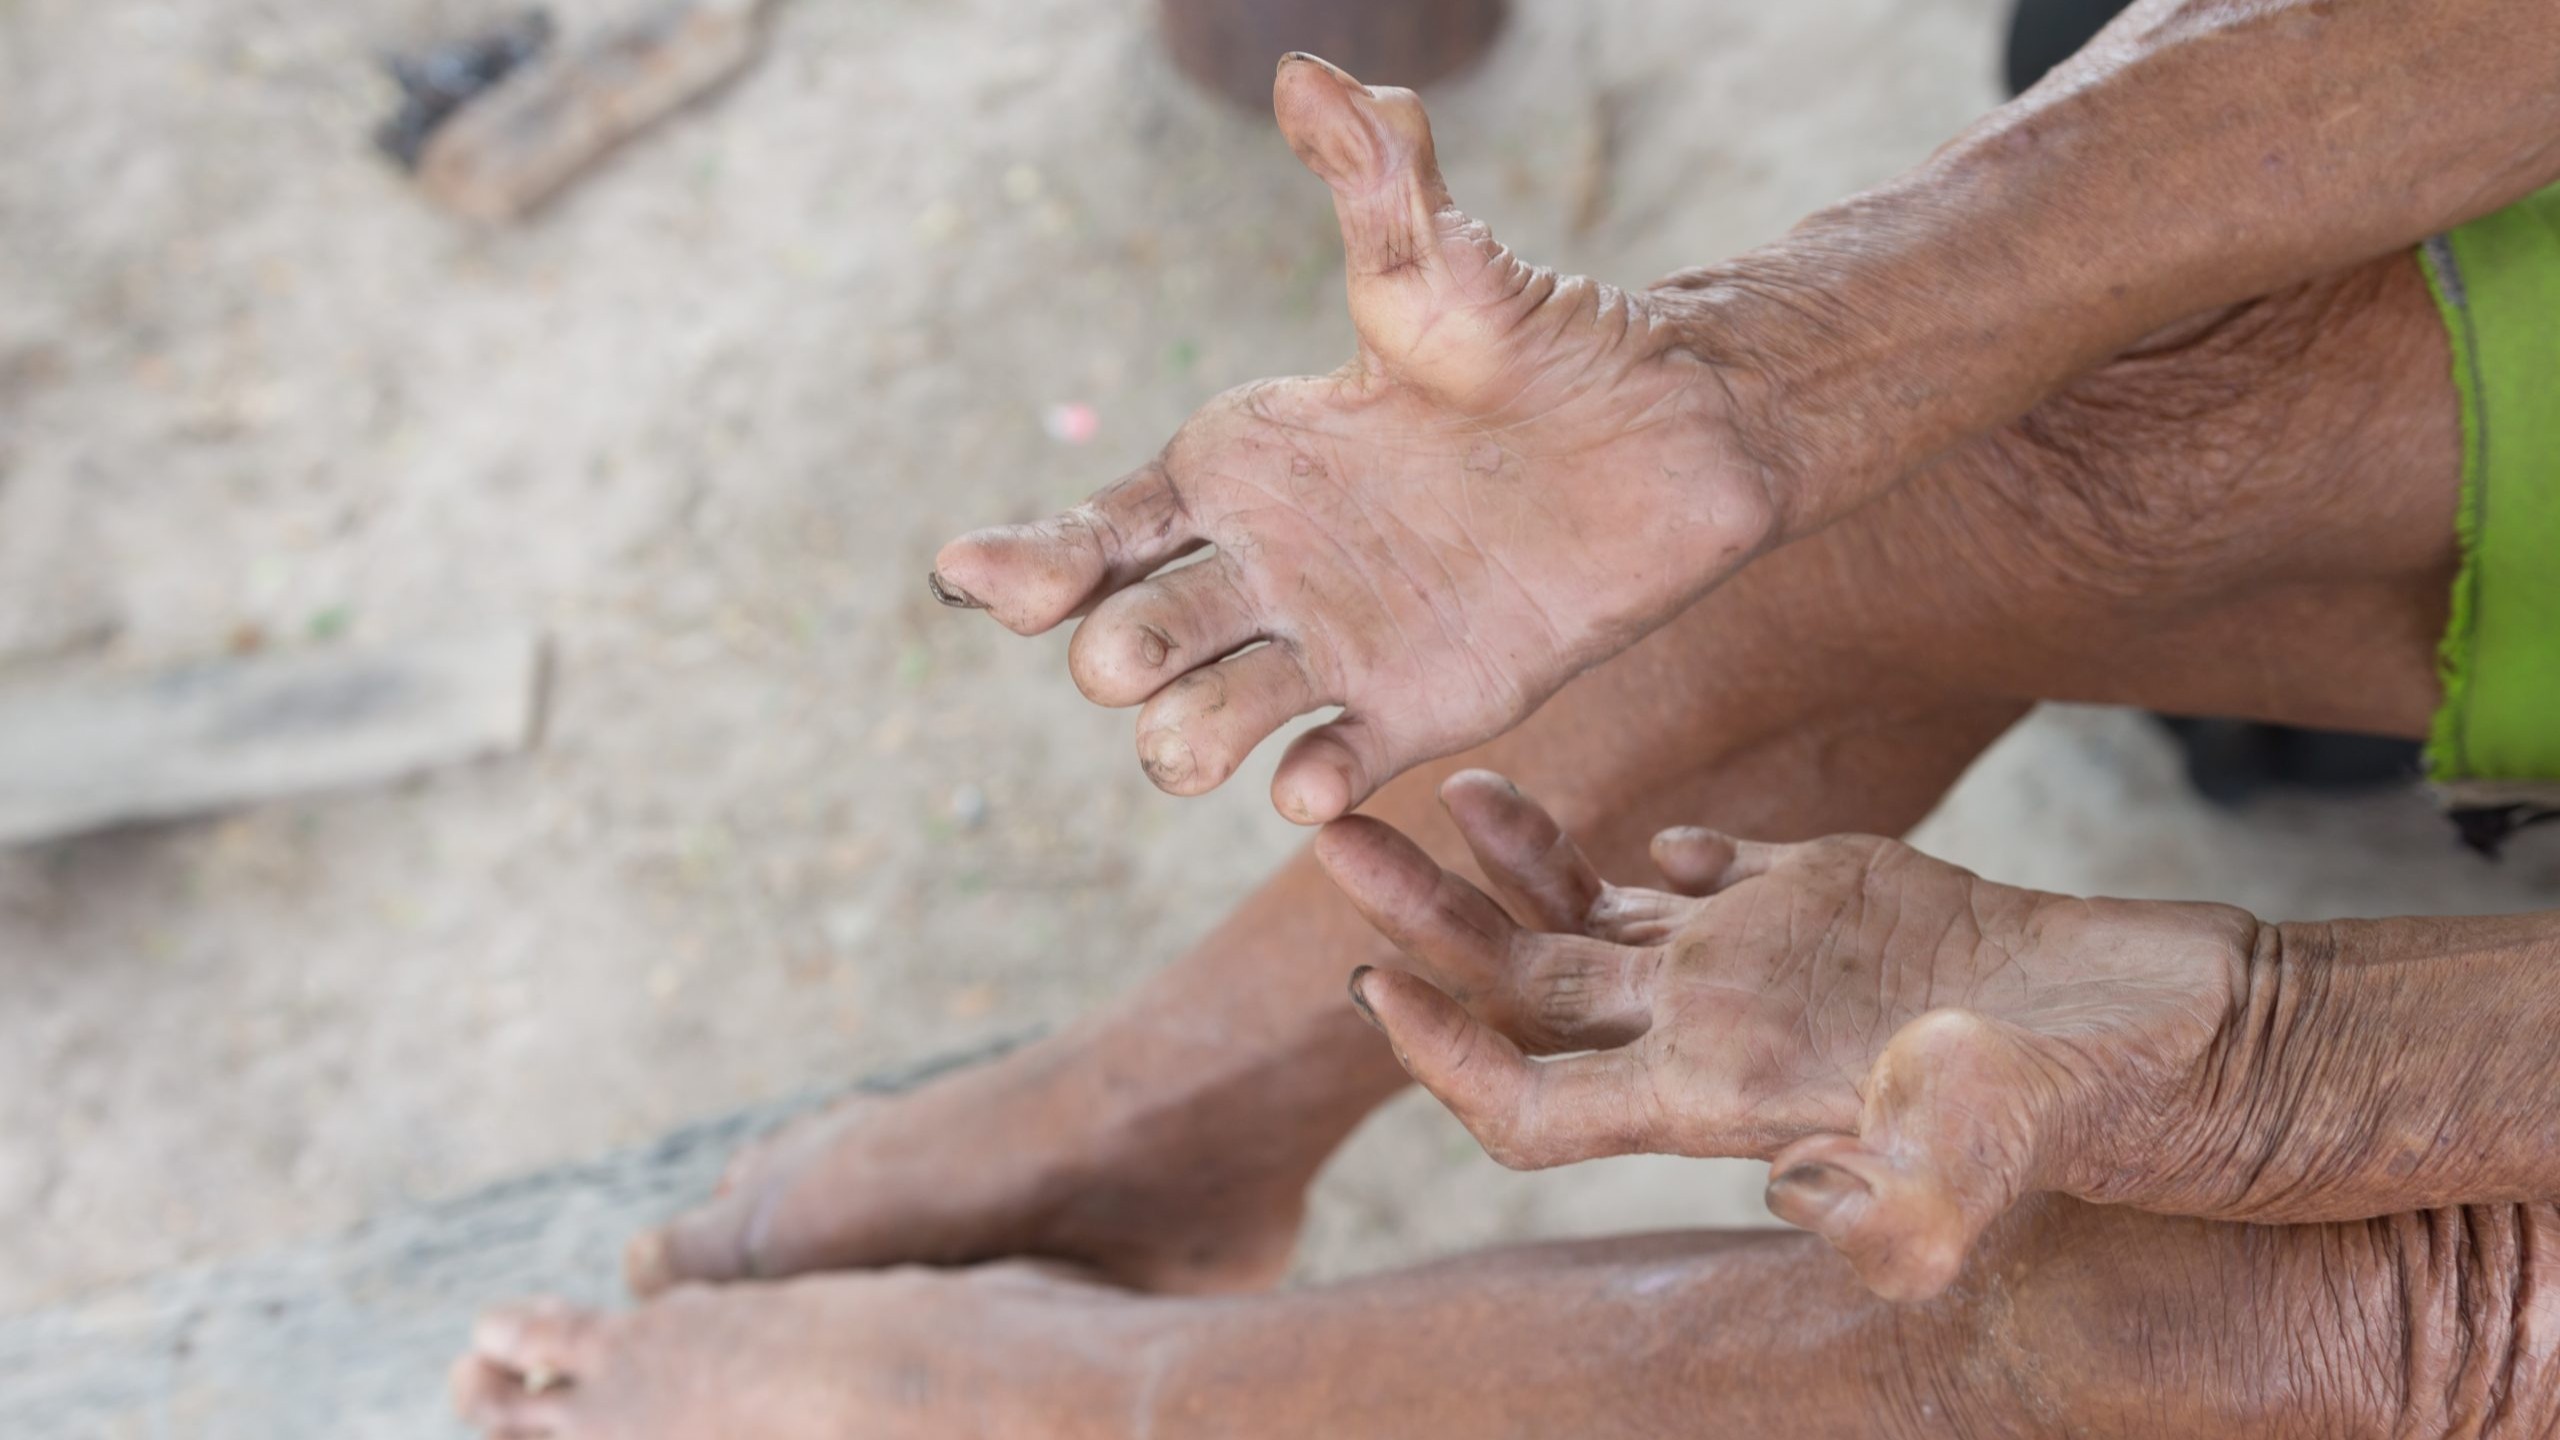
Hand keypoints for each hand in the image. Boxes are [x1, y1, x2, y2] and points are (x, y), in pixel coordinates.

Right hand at [932, 56, 1793, 823]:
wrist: (1668, 435)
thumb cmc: (1541, 337)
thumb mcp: (1439, 255)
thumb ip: (1371, 172)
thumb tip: (1310, 71)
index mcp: (1237, 470)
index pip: (1093, 538)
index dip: (1027, 569)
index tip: (992, 584)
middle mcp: (1264, 567)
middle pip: (1126, 646)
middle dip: (1116, 658)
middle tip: (1145, 648)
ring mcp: (1330, 645)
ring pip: (1197, 729)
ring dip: (1185, 742)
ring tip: (1209, 737)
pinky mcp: (1411, 710)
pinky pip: (1324, 771)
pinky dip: (1306, 787)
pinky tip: (1316, 779)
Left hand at [1315, 770, 2253, 1299]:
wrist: (2162, 1027)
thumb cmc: (2080, 1092)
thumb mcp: (1995, 1152)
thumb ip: (1903, 1208)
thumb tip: (1794, 1202)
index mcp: (1717, 1097)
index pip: (1533, 1109)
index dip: (1444, 1064)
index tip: (1371, 991)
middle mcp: (1711, 1035)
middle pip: (1523, 992)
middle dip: (1421, 924)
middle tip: (1332, 837)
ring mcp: (1756, 966)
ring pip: (1587, 925)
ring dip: (1503, 867)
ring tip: (1444, 789)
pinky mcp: (1812, 900)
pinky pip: (1685, 878)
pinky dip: (1628, 841)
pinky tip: (1585, 800)